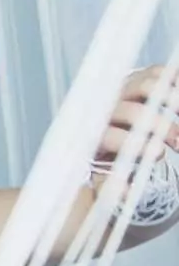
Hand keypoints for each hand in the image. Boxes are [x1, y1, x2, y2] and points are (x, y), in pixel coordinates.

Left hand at [92, 64, 178, 179]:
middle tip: (178, 141)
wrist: (109, 125)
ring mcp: (123, 88)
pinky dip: (175, 81)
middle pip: (135, 111)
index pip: (113, 136)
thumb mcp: (106, 172)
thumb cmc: (110, 154)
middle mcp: (107, 107)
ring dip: (172, 100)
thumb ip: (112, 186)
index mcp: (96, 133)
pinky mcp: (139, 75)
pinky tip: (178, 100)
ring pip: (148, 86)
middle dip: (162, 127)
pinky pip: (159, 72)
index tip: (160, 154)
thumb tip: (126, 193)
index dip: (136, 145)